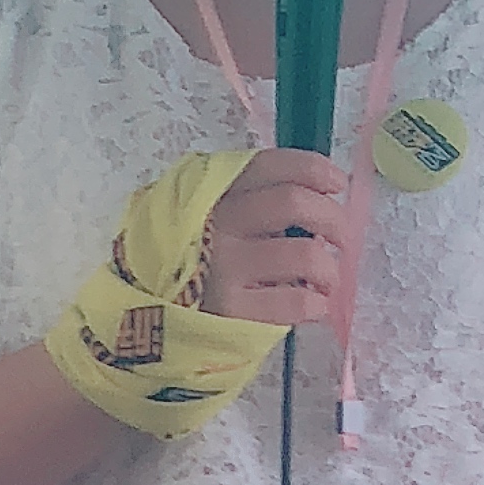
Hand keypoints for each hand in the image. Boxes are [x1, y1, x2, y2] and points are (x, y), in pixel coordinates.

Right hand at [192, 149, 359, 333]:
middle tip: (341, 238)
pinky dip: (317, 303)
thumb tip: (311, 200)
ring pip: (304, 254)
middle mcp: (218, 223)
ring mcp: (224, 267)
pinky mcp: (231, 310)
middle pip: (294, 203)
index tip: (336, 184)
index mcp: (213, 192)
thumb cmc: (183, 265)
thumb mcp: (198, 216)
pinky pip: (294, 301)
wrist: (142, 319)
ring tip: (328, 279)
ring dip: (330, 267)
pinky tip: (314, 306)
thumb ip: (242, 201)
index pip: (270, 165)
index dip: (313, 169)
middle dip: (332, 218)